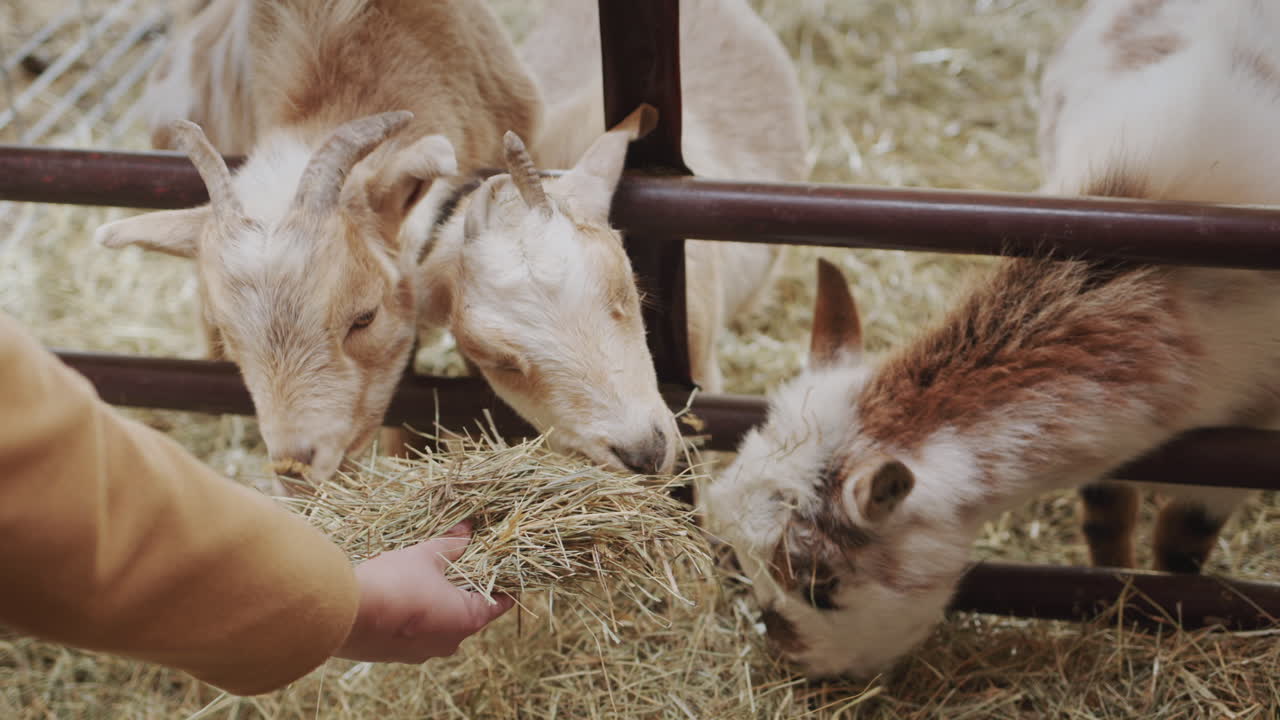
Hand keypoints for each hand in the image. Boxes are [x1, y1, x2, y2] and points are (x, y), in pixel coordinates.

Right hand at [334, 521, 514, 662]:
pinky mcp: (398, 656)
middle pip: (470, 612)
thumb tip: (468, 529)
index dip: (502, 582)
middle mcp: (451, 642)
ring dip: (439, 602)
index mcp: (468, 619)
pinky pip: (417, 633)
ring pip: (442, 624)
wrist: (345, 616)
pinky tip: (404, 595)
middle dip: (465, 587)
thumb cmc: (395, 583)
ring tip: (428, 576)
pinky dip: (417, 616)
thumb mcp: (426, 556)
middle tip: (460, 562)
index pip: (501, 603)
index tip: (499, 566)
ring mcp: (423, 653)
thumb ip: (451, 543)